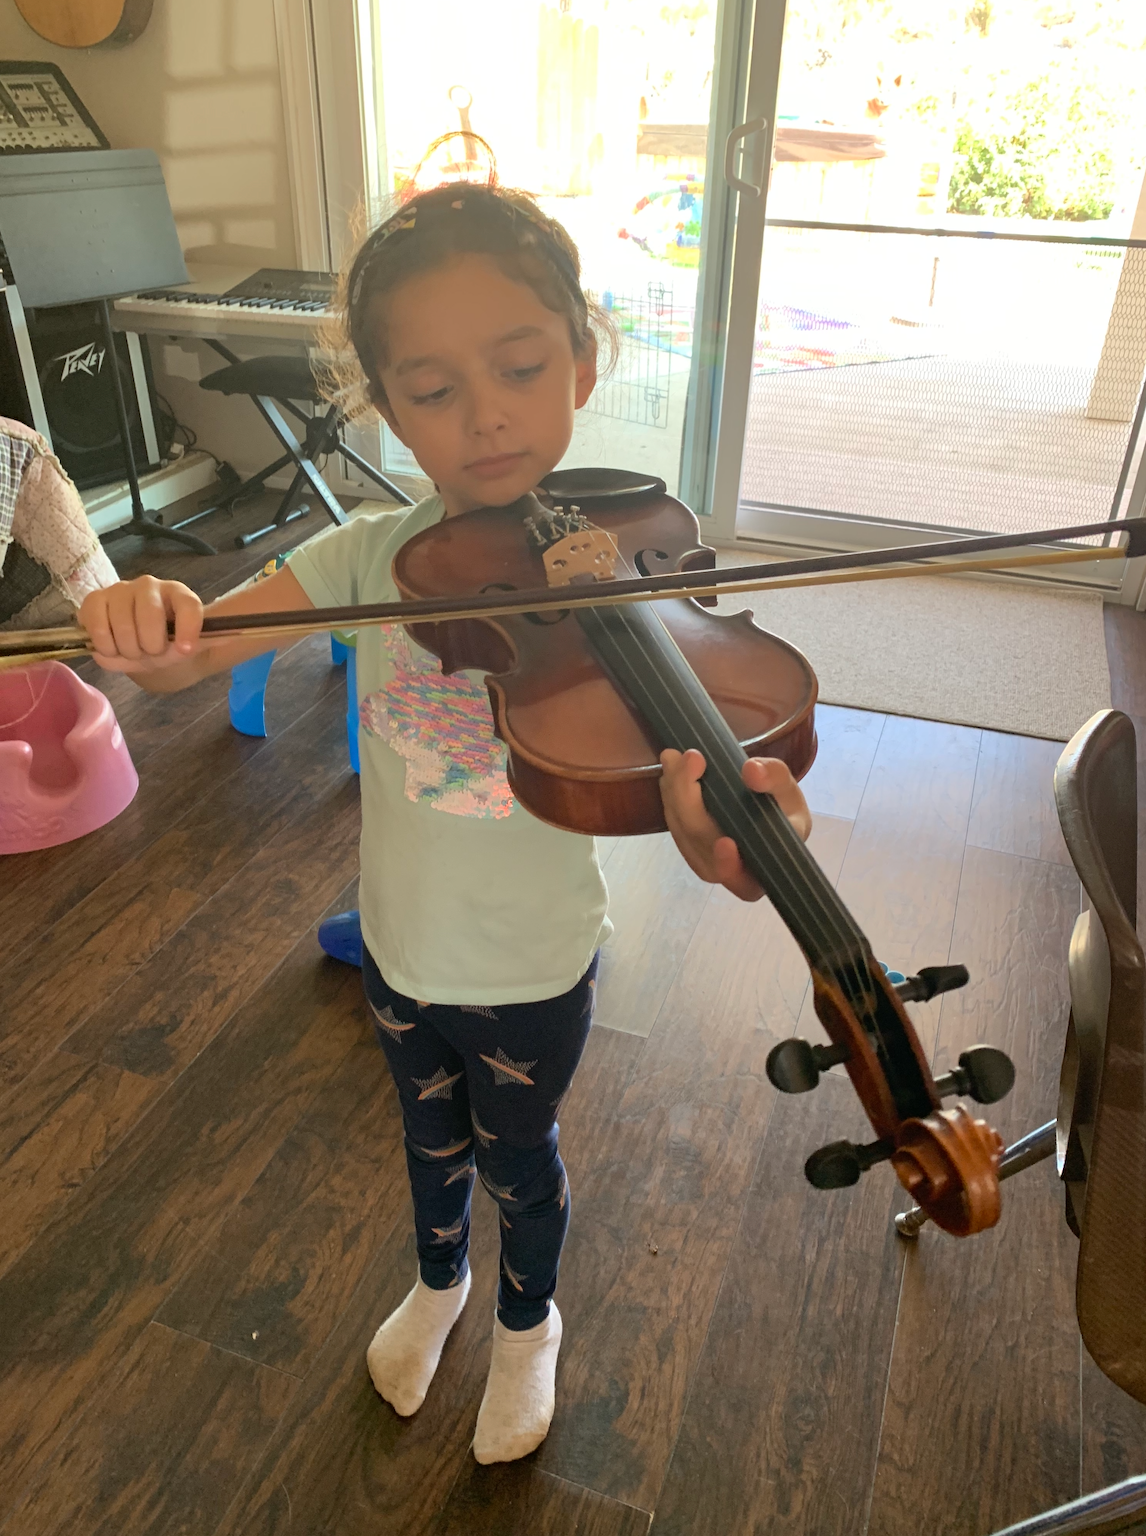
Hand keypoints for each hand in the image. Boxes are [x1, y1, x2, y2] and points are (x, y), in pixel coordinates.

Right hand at [79, 576, 206, 673]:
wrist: (141, 644)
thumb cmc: (168, 644)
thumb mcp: (187, 648)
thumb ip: (197, 644)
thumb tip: (211, 640)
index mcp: (180, 595)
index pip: (189, 606)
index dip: (188, 629)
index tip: (186, 650)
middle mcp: (150, 585)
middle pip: (150, 618)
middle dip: (151, 647)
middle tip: (151, 653)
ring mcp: (121, 589)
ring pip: (122, 625)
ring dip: (128, 650)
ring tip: (132, 652)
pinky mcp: (95, 599)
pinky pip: (96, 623)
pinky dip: (104, 644)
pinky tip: (112, 647)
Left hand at [659, 748, 811, 901]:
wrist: (763, 807)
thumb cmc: (783, 808)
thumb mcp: (788, 792)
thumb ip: (775, 779)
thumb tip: (752, 771)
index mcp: (765, 870)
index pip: (745, 884)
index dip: (730, 867)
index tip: (726, 842)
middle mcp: (732, 873)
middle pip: (703, 848)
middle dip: (692, 804)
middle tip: (691, 759)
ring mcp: (706, 860)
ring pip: (685, 836)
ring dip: (675, 796)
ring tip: (674, 758)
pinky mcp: (690, 844)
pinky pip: (676, 825)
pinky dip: (671, 796)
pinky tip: (670, 770)